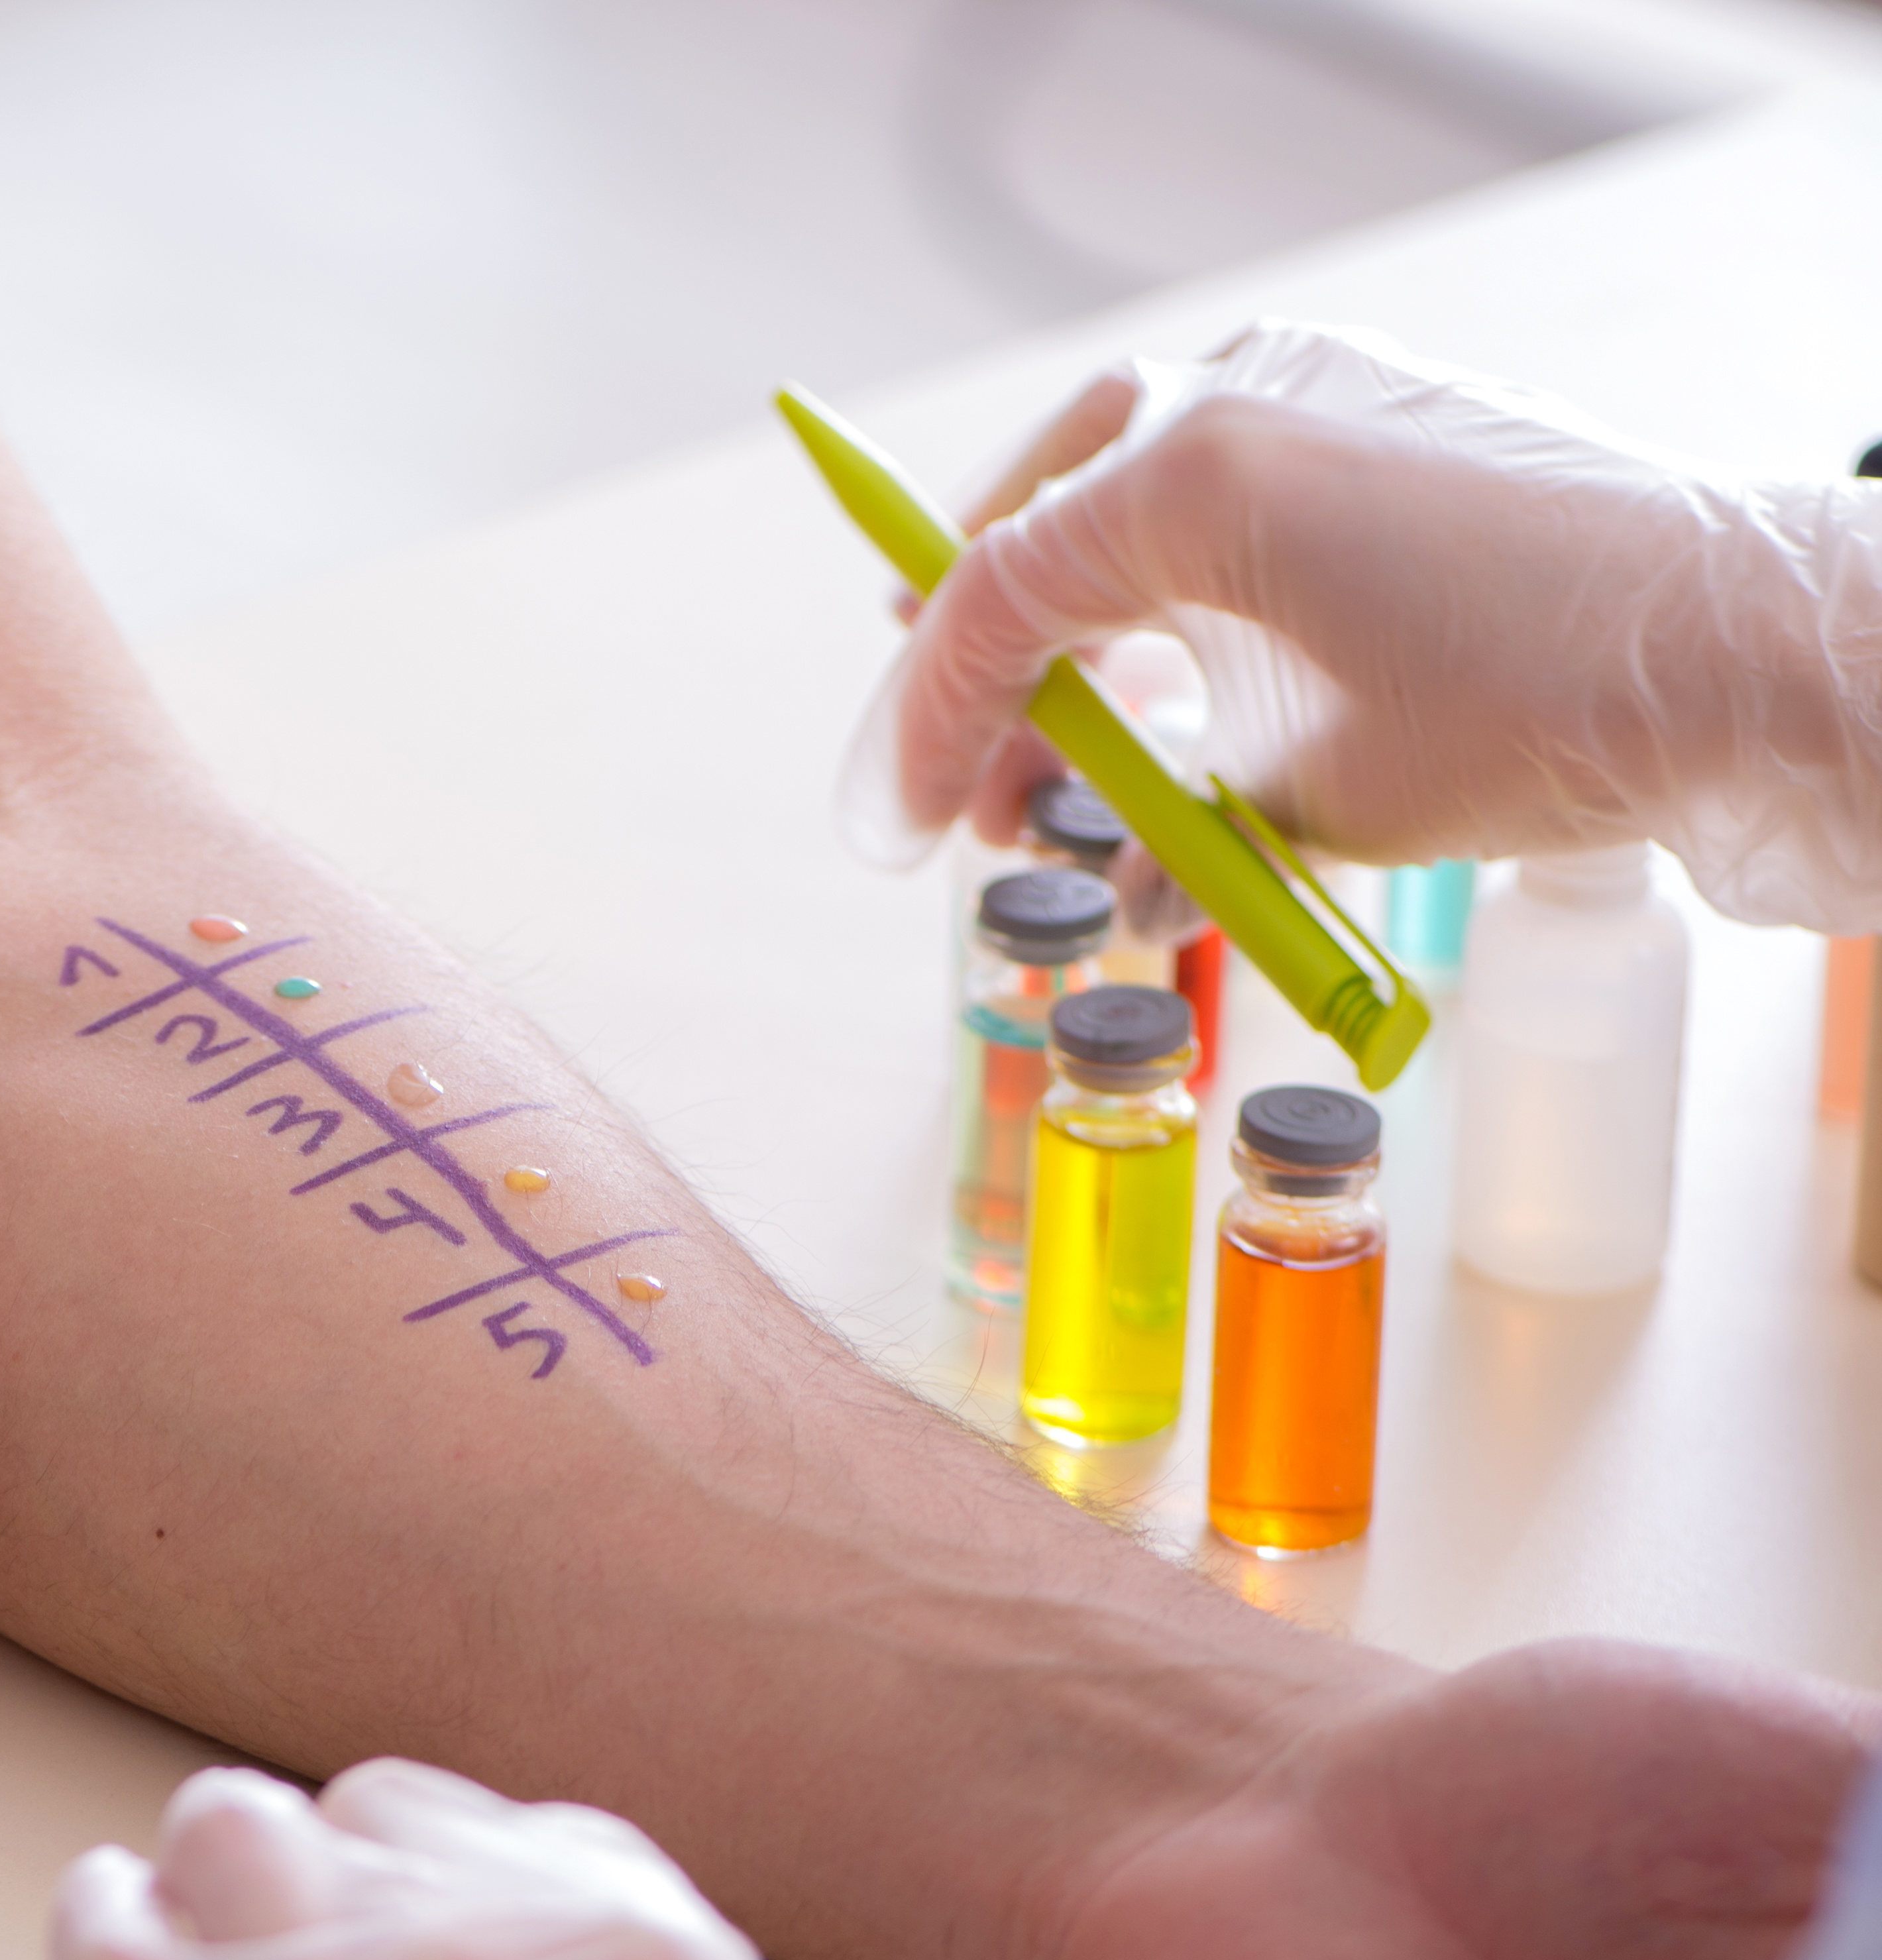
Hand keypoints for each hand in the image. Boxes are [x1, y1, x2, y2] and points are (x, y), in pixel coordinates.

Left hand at [52, 1762, 925, 1959]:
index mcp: (625, 1934)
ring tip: (216, 1949)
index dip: (447, 1889)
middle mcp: (462, 1931)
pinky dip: (105, 1927)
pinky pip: (104, 1939)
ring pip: (224, 1833)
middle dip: (340, 1881)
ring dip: (224, 1883)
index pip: (493, 1827)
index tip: (429, 1946)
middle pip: (355, 1816)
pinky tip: (121, 1952)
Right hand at [864, 318, 1881, 931]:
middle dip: (988, 667)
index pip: (986, 603)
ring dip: (1082, 639)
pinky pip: (1221, 493)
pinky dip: (1176, 592)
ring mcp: (1316, 395)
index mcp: (1187, 475)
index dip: (924, 729)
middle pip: (1036, 532)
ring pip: (1122, 507)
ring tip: (1085, 773)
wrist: (1743, 651)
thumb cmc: (1534, 710)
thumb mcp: (1301, 795)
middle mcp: (1236, 404)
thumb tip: (1125, 877)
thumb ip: (1167, 816)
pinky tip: (1186, 692)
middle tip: (973, 788)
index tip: (903, 828)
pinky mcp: (1385, 422)